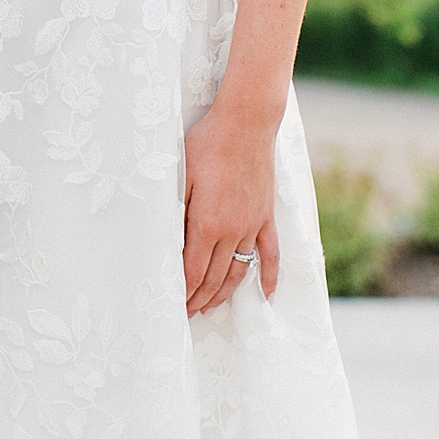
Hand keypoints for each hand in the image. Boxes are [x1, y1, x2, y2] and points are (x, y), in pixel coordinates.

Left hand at [183, 107, 277, 313]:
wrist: (245, 125)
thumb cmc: (206, 144)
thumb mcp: (180, 175)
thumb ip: (176, 211)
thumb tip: (168, 243)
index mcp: (206, 223)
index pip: (192, 270)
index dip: (183, 292)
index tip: (174, 305)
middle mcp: (231, 231)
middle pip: (213, 277)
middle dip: (198, 299)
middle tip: (186, 314)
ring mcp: (252, 226)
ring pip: (238, 271)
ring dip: (223, 294)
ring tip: (210, 308)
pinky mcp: (266, 217)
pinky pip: (270, 254)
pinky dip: (269, 277)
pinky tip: (265, 295)